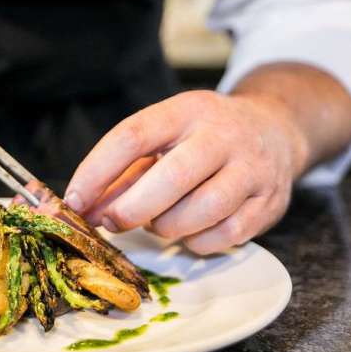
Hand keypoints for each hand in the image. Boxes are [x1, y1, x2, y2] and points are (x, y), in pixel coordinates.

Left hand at [64, 90, 309, 254]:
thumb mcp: (165, 139)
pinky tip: (191, 229)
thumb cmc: (204, 139)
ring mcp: (252, 168)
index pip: (133, 136)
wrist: (276, 130)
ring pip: (199, 211)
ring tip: (159, 220)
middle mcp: (223, 135)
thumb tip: (87, 210)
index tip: (74, 201)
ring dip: (166, 226)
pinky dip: (197, 241)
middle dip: (132, 209)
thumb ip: (124, 174)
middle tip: (112, 222)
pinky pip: (224, 236)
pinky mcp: (269, 202)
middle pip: (171, 177)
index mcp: (186, 110)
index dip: (96, 172)